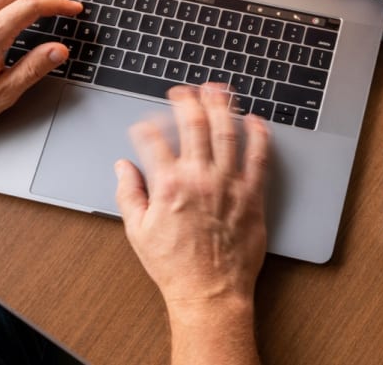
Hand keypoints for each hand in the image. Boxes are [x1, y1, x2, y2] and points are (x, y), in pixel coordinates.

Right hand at [114, 84, 269, 318]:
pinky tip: (255, 120)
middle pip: (194, 125)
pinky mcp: (252, 195)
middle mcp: (200, 178)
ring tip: (218, 91)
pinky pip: (258, 157)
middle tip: (185, 91)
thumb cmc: (175, 267)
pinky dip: (257, 135)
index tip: (145, 121)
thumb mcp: (138, 232)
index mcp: (169, 185)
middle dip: (188, 101)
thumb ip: (129, 194)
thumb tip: (123, 167)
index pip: (154, 140)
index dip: (147, 124)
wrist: (210, 292)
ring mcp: (229, 184)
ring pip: (227, 132)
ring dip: (221, 106)